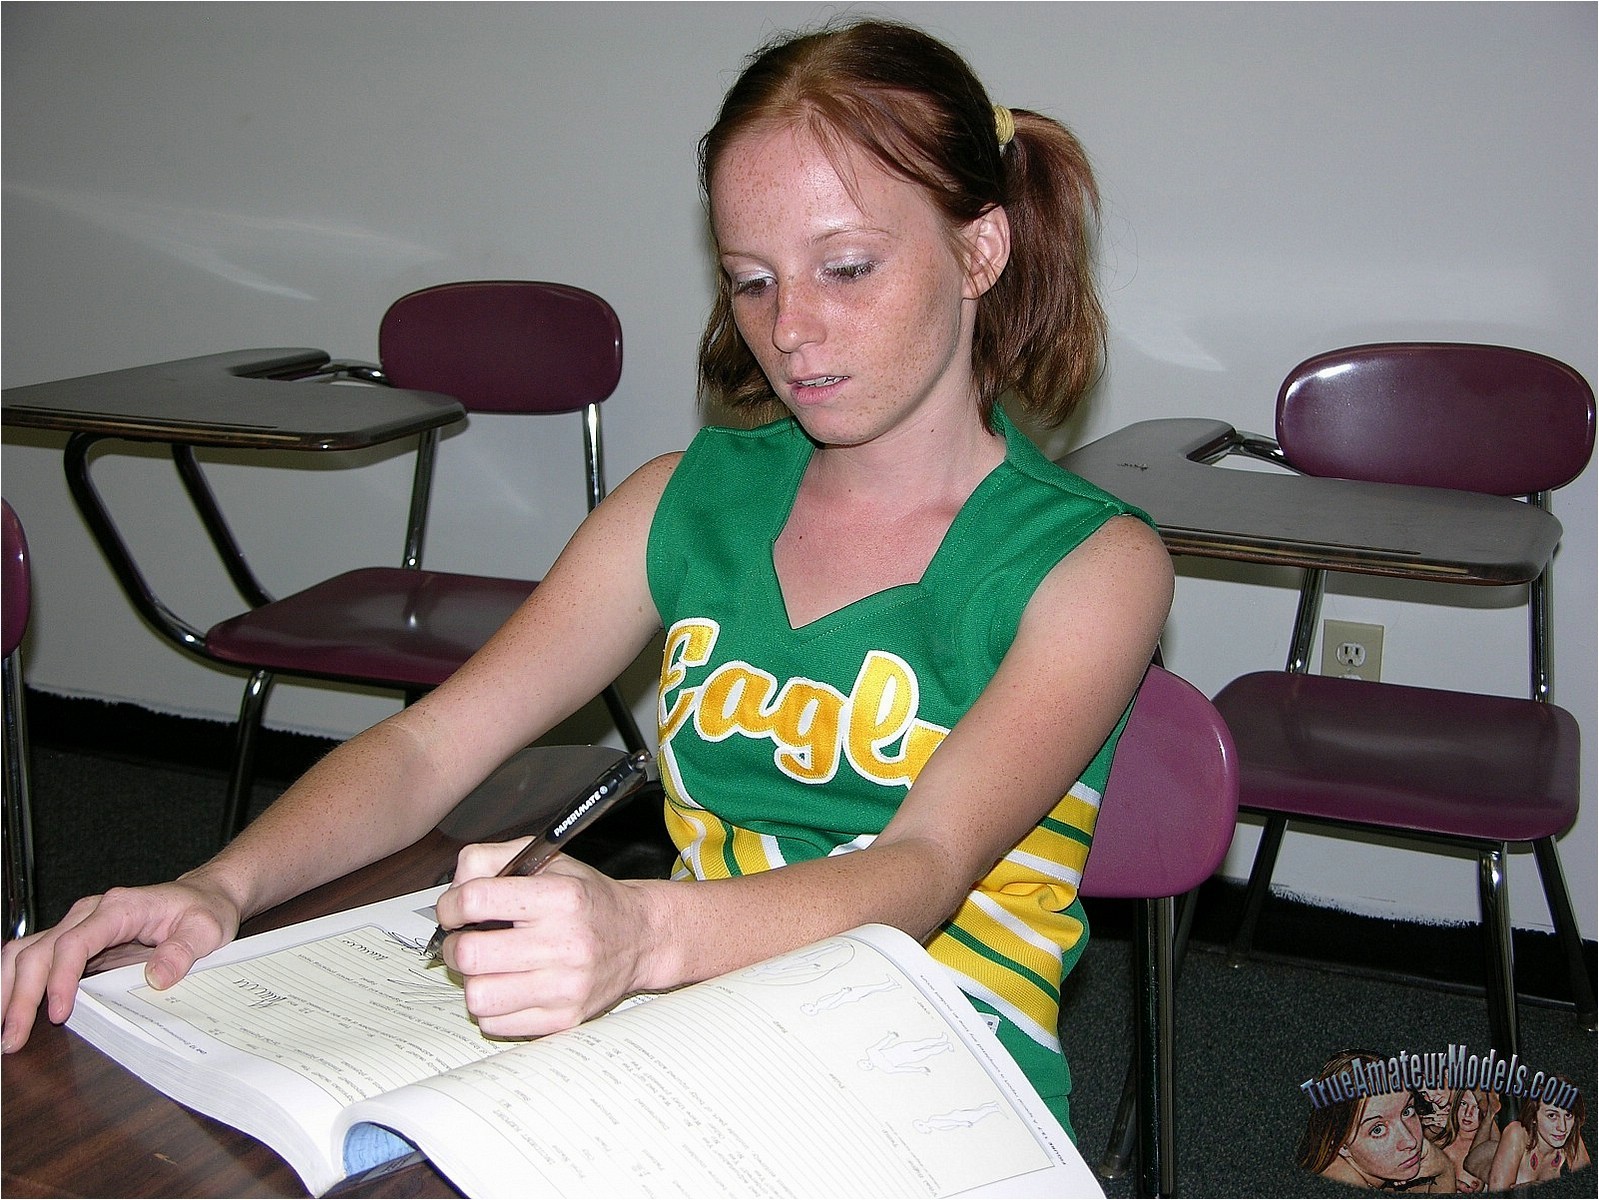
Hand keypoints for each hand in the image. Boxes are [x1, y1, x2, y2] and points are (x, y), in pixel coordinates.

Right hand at [1, 874, 241, 1051]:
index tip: (59, 1013)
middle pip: (38, 951)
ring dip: (8, 990)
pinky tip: (13, 1013)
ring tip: (4, 1031)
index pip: (74, 942)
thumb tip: (157, 978)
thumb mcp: (207, 929)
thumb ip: (183, 950)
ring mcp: (78, 927)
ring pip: (26, 953)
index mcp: (119, 908)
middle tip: (13, 1037)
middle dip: (20, 995)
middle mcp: (89, 914)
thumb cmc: (204, 910)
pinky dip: (18, 986)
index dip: (60, 978)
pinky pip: (37, 961)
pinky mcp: (76, 943)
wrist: (203, 896)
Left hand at [432, 847, 651, 1038]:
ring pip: (478, 996)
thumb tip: (453, 889)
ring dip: (473, 980)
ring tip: (489, 966)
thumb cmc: (587, 899)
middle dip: (455, 945)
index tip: (454, 910)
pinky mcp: (563, 1019)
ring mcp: (565, 987)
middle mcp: (565, 943)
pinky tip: (508, 986)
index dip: (451, 905)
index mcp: (560, 896)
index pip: (476, 899)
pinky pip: (494, 1023)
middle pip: (470, 953)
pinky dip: (492, 1006)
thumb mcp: (546, 861)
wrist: (639, 937)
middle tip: (466, 940)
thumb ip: (491, 859)